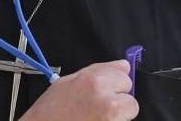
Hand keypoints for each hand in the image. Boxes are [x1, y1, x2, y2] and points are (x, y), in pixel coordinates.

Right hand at [20, 60, 138, 120]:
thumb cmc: (50, 111)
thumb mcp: (67, 82)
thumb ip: (98, 71)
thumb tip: (122, 66)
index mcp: (93, 81)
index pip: (124, 75)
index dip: (114, 82)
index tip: (107, 87)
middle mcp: (106, 100)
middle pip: (131, 97)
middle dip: (119, 100)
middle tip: (98, 105)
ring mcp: (112, 118)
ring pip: (129, 113)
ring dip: (119, 115)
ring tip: (96, 115)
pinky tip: (96, 120)